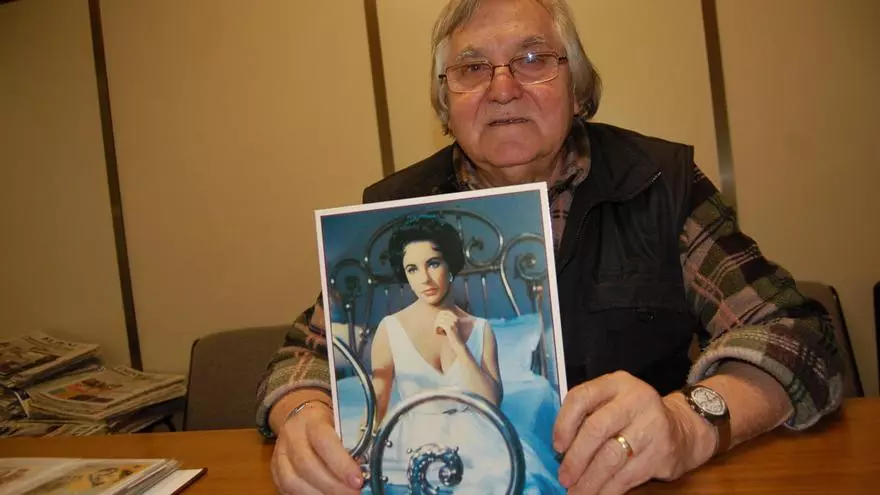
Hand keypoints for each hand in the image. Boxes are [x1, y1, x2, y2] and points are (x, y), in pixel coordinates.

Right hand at [271, 403, 363, 494]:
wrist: (300, 418)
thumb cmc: (327, 422)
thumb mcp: (341, 421)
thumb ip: (353, 439)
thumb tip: (367, 465)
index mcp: (312, 419)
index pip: (324, 442)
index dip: (341, 464)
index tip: (358, 481)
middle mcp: (292, 435)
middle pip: (307, 465)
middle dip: (332, 486)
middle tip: (353, 494)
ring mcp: (280, 454)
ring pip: (293, 481)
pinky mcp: (275, 470)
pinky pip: (286, 489)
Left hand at [433, 310, 462, 345]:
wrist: (458, 344)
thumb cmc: (452, 336)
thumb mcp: (450, 326)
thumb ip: (446, 320)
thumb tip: (437, 315)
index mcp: (456, 317)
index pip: (444, 311)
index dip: (438, 316)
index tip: (437, 322)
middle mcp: (455, 319)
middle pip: (441, 315)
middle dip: (436, 321)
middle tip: (436, 327)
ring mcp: (453, 323)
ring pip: (439, 320)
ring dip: (436, 325)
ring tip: (436, 331)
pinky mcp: (450, 328)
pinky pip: (439, 324)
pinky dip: (436, 328)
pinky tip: (437, 333)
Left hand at [552, 371, 713, 493]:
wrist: (682, 429)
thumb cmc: (634, 416)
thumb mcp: (613, 401)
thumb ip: (589, 414)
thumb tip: (560, 449)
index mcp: (616, 383)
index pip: (581, 397)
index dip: (564, 423)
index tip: (557, 446)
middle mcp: (635, 400)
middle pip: (596, 429)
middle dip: (575, 458)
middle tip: (564, 477)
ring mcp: (652, 426)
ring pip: (611, 458)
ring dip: (589, 480)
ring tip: (575, 493)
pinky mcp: (661, 453)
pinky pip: (627, 476)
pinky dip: (608, 490)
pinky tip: (596, 494)